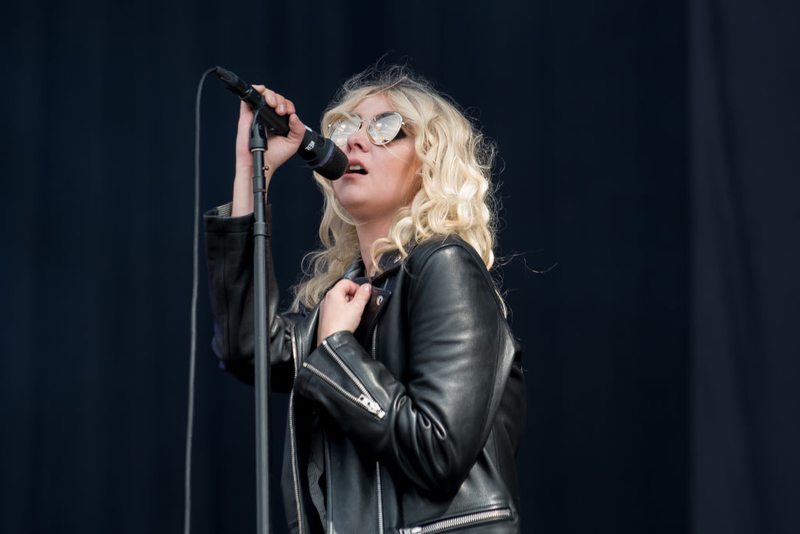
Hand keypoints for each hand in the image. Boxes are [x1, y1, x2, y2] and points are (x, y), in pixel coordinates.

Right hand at [231, 86, 305, 215]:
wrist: (261, 163)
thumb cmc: (274, 156)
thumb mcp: (293, 143)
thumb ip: (298, 130)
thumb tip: (294, 116)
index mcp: (279, 122)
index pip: (285, 106)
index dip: (288, 106)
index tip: (290, 113)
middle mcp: (269, 117)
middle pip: (275, 98)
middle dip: (281, 101)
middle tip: (281, 111)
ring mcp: (258, 115)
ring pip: (264, 95)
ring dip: (271, 95)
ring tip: (274, 105)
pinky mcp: (247, 115)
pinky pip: (248, 99)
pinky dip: (255, 90)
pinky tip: (262, 92)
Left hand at [317, 280, 371, 345]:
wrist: (330, 342)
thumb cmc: (340, 326)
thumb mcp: (357, 308)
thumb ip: (363, 295)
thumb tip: (367, 287)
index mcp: (333, 294)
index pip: (346, 282)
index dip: (357, 287)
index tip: (363, 294)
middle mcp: (327, 299)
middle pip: (343, 290)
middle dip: (354, 296)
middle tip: (360, 304)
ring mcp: (325, 309)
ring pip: (339, 300)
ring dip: (349, 304)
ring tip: (355, 313)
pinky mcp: (325, 317)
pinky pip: (336, 309)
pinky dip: (343, 311)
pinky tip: (348, 319)